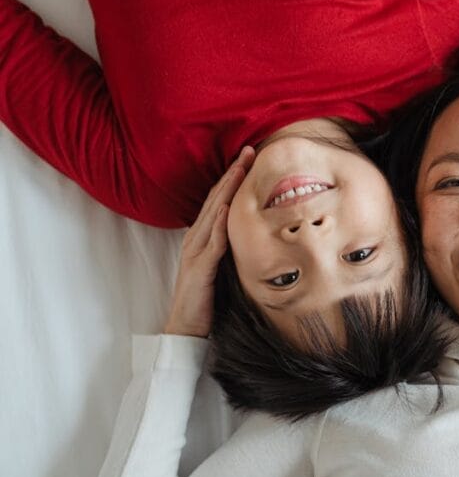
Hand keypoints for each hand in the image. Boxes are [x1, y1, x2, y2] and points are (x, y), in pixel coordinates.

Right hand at [164, 147, 254, 335]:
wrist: (186, 326)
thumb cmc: (207, 296)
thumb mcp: (222, 264)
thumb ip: (231, 244)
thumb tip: (253, 227)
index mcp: (202, 236)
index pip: (219, 199)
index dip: (233, 176)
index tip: (250, 157)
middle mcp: (197, 239)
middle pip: (216, 199)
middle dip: (232, 174)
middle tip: (248, 151)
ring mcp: (196, 253)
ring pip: (213, 215)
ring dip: (227, 191)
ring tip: (240, 170)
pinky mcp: (200, 270)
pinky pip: (212, 245)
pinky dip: (220, 226)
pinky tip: (229, 210)